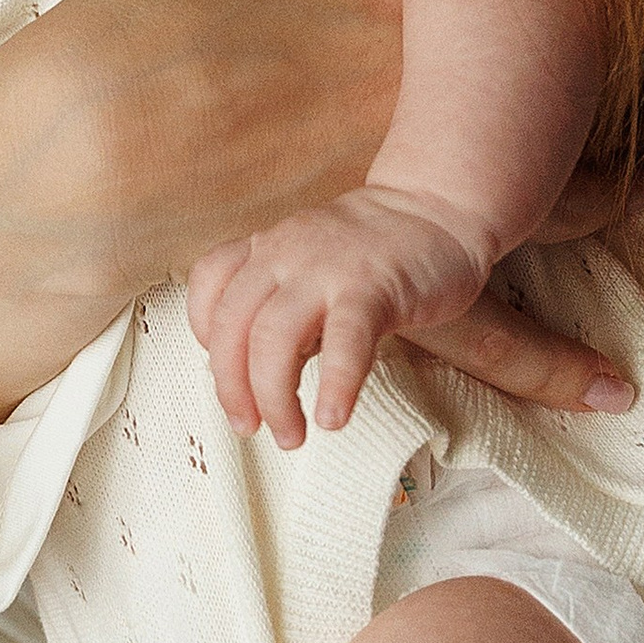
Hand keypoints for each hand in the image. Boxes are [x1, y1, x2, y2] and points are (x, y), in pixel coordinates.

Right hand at [0, 0, 626, 433]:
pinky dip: (533, 339)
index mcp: (391, 14)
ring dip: (580, 194)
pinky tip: (592, 374)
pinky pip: (466, 302)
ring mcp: (389, 188)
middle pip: (531, 92)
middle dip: (584, 83)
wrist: (67, 169)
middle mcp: (413, 106)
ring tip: (640, 191)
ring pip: (522, 196)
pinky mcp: (350, 261)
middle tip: (633, 63)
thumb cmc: (126, 32)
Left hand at [189, 183, 499, 443]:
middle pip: (233, 326)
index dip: (205, 335)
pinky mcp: (374, 288)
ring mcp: (327, 270)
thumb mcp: (306, 260)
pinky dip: (335, 385)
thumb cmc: (373, 249)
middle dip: (233, 388)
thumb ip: (278, 301)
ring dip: (275, 397)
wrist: (438, 207)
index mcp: (266, 248)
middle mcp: (285, 254)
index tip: (225, 372)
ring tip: (291, 435)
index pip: (208, 286)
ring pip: (275, 337)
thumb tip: (256, 369)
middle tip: (249, 427)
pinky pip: (345, 341)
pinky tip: (333, 418)